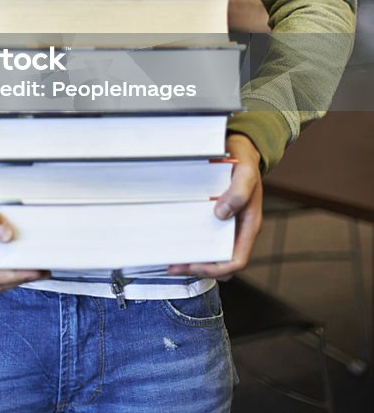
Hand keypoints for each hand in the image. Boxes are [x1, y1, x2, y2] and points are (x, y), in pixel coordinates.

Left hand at [167, 133, 262, 279]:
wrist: (241, 149)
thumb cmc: (245, 162)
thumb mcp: (246, 173)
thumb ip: (239, 191)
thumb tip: (221, 213)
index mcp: (248, 225)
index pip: (236, 261)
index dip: (215, 269)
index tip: (194, 265)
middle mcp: (237, 229)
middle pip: (220, 262)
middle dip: (198, 268)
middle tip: (173, 265)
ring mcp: (226, 224)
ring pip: (211, 253)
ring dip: (192, 259)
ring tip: (169, 257)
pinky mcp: (215, 216)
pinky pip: (205, 236)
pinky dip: (191, 242)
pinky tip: (176, 238)